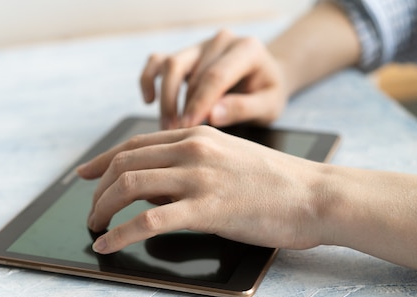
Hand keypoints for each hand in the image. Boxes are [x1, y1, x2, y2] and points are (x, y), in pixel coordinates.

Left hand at [77, 126, 326, 253]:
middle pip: (124, 164)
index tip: (83, 175)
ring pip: (128, 186)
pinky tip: (108, 244)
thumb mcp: (228, 159)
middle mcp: (192, 149)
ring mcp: (198, 176)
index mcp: (196, 135)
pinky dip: (120, 233)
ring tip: (96, 228)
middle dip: (98, 191)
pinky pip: (148, 221)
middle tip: (92, 213)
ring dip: (103, 210)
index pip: (135, 144)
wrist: (315, 195)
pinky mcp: (206, 208)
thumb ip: (189, 166)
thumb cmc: (275, 183)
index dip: (102, 160)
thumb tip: (153, 190)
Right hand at [140, 30, 287, 129]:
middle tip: (175, 134)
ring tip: (167, 127)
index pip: (215, 76)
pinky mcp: (185, 55)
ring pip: (171, 65)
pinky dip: (148, 79)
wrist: (266, 79)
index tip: (187, 128)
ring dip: (165, 99)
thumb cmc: (267, 94)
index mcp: (246, 49)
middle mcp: (221, 41)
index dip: (198, 103)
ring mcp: (200, 45)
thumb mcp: (268, 106)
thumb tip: (212, 116)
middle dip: (179, 106)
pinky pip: (157, 61)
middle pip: (189, 71)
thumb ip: (242, 108)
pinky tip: (149, 100)